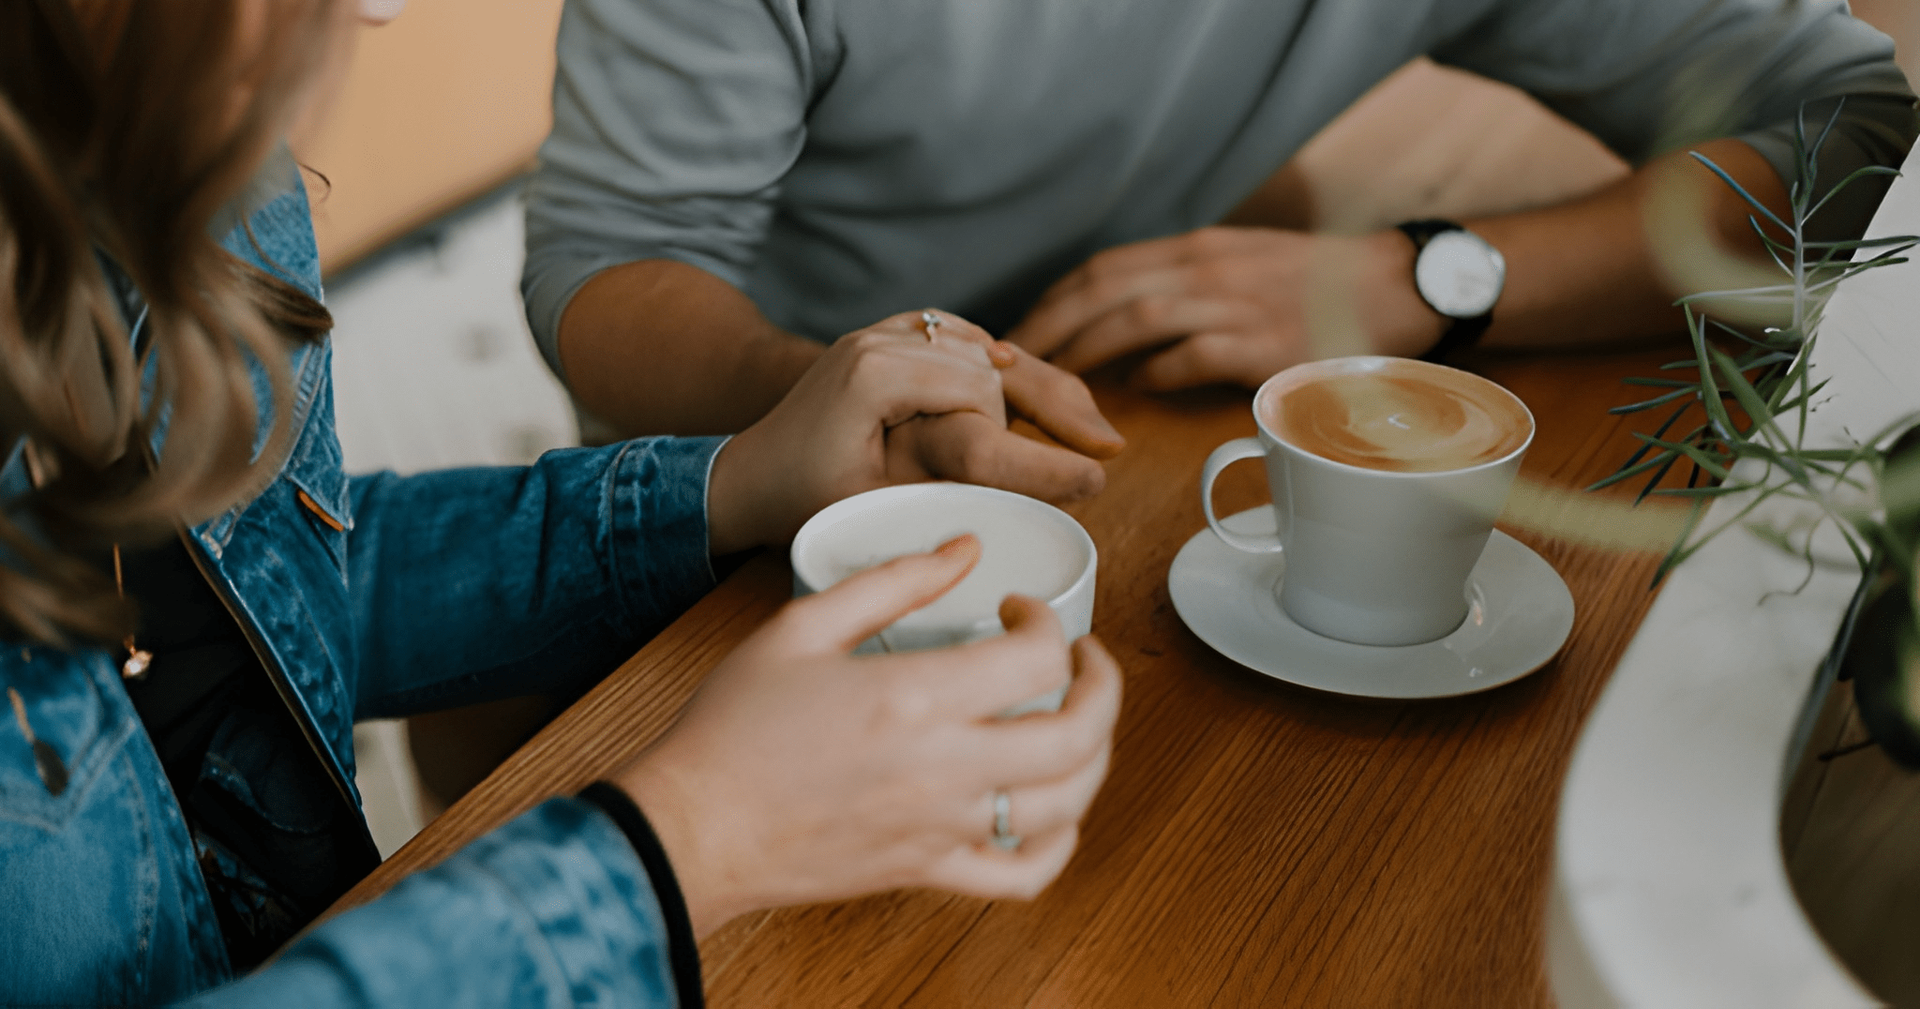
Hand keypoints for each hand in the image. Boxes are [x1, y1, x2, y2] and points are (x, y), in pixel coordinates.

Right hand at [614, 536, 1123, 937]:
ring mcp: (942, 827)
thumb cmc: (734, 728)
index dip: (1046, 621)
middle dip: (1103, 685)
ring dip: (1096, 756)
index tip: (1019, 609)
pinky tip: (1053, 811)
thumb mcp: (802, 625)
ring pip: (1068, 804)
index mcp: (915, 697)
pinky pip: (1024, 875)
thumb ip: (893, 581)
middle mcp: (944, 768)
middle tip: (1083, 659)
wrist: (692, 825)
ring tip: (1079, 722)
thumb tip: (963, 550)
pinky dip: (1059, 844)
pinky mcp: (929, 870)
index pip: (1038, 657)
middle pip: (1080, 734)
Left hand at [708, 310, 1119, 551]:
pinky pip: (963, 344)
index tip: (1090, 475)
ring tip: (1093, 430)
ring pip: (985, 351)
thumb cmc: (802, 499)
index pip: (980, 396)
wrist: (748, 473)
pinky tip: (1045, 390)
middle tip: (1109, 450)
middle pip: (991, 365)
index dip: (1034, 443)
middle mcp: (882, 337)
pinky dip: (1005, 367)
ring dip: (1038, 386)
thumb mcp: (876, 501)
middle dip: (1055, 405)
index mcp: (876, 372)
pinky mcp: (891, 339)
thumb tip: (1027, 482)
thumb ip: (949, 481)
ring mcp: (885, 332)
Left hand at [1006, 227, 1443, 389]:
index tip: (1021, 332)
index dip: (1055, 300)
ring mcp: (1236, 304)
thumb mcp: (1243, 265)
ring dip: (1087, 351)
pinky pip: (1192, 355)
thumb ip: (1188, 286)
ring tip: (1056, 385)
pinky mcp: (1265, 343)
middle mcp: (1207, 269)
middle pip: (1104, 288)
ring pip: (1136, 317)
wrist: (1400, 285)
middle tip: (1014, 366)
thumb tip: (1129, 326)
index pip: (1105, 267)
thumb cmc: (1320, 285)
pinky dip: (1156, 373)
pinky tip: (1136, 392)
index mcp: (1197, 250)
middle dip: (1050, 326)